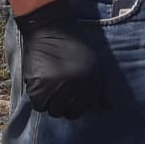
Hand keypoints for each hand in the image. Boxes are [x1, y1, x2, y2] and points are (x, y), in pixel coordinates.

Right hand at [14, 0, 107, 117]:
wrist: (50, 30)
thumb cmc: (72, 48)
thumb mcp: (93, 65)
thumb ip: (100, 88)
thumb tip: (106, 109)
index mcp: (90, 82)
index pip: (83, 109)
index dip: (76, 105)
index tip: (71, 96)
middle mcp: (74, 86)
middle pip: (67, 113)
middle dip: (63, 105)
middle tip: (58, 91)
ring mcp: (56, 87)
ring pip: (53, 110)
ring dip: (51, 102)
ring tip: (50, 87)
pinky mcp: (38, 86)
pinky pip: (39, 105)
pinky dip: (39, 99)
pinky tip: (41, 86)